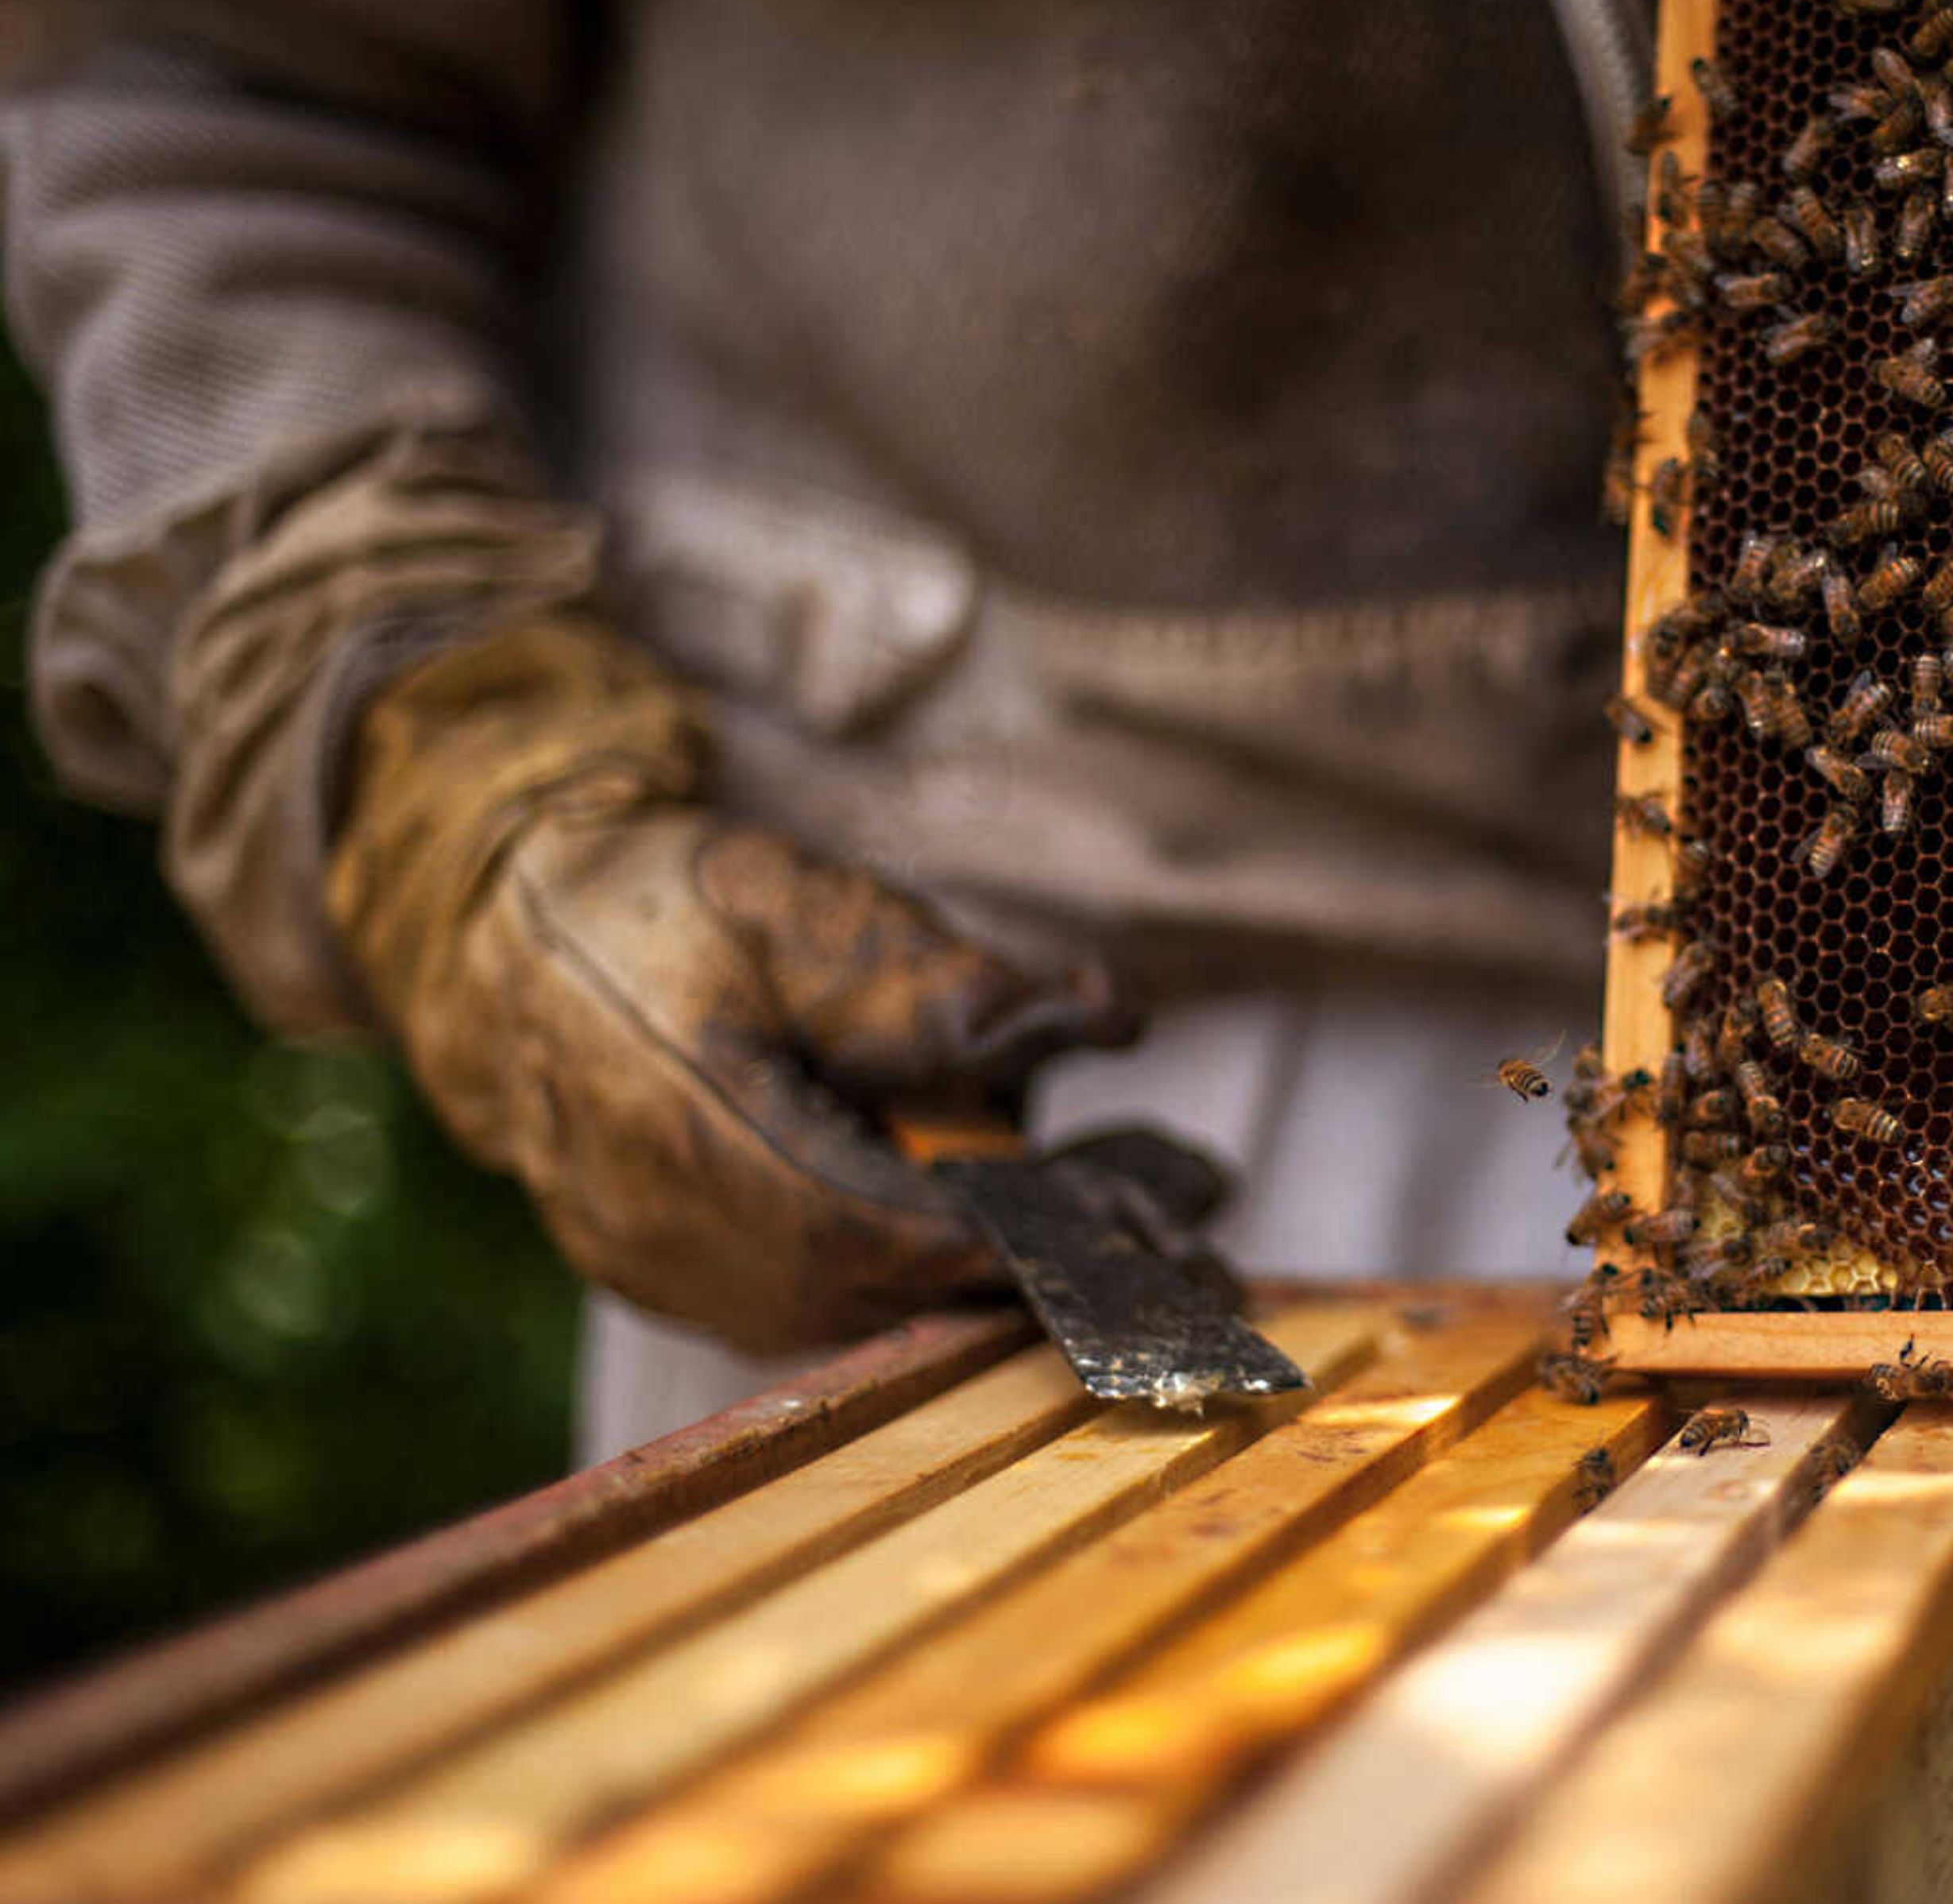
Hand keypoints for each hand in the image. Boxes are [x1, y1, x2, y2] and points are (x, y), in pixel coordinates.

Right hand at [329, 618, 1125, 1352]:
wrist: (503, 949)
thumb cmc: (664, 909)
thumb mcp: (801, 904)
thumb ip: (940, 973)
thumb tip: (1098, 1012)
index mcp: (676, 1120)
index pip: (860, 1223)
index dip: (994, 1238)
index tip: (1125, 1234)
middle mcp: (660, 1225)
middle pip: (876, 1289)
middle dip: (1036, 1270)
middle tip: (1189, 1252)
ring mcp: (661, 1270)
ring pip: (856, 1309)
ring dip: (994, 1274)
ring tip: (1143, 1225)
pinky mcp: (677, 1284)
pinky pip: (820, 1304)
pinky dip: (925, 1270)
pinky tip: (1031, 1231)